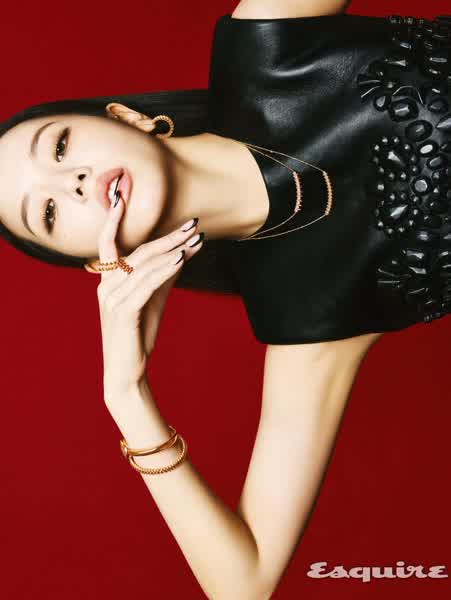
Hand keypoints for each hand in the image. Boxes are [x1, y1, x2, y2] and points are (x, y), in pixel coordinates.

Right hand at [95, 195, 203, 400]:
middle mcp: (105, 286)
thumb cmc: (139, 335)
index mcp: (108, 280)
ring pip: (143, 265)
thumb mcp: (154, 300)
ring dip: (172, 250)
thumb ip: (164, 276)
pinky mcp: (122, 312)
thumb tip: (183, 251)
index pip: (111, 242)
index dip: (115, 217)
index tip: (123, 193)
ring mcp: (111, 298)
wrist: (127, 372)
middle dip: (167, 236)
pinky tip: (181, 259)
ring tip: (195, 239)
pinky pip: (146, 284)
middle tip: (193, 224)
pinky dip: (164, 270)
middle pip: (137, 251)